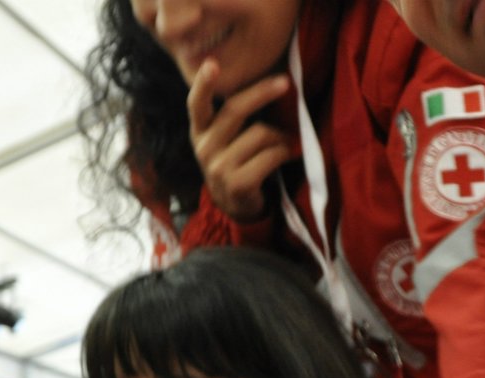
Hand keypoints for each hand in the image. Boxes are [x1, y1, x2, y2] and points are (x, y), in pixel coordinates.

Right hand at [188, 59, 296, 221]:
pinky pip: (270, 157)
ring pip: (260, 134)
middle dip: (263, 92)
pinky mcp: (237, 184)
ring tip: (286, 143)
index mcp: (199, 131)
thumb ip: (231, 115)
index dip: (203, 84)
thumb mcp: (224, 138)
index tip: (211, 64)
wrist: (234, 206)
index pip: (196, 104)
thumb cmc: (236, 161)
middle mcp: (204, 147)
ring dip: (281, 136)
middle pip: (236, 109)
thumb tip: (266, 83)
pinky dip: (285, 153)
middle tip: (285, 83)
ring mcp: (219, 168)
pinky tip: (289, 155)